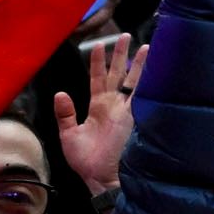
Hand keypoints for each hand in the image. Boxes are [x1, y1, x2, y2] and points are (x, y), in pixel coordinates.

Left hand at [51, 32, 139, 200]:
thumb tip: (60, 93)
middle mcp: (114, 105)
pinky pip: (142, 95)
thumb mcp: (69, 135)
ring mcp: (126, 110)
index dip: (98, 62)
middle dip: (121, 55)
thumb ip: (65, 113)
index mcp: (98, 107)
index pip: (98, 79)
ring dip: (138, 63)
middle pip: (118, 74)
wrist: (102, 177)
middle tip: (125, 36)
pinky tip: (153, 68)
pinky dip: (147, 81)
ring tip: (143, 45)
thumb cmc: (85, 160)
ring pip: (133, 81)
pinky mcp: (136, 116)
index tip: (98, 45)